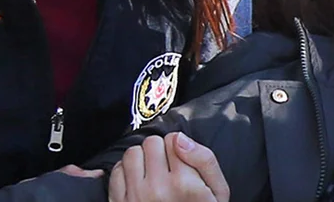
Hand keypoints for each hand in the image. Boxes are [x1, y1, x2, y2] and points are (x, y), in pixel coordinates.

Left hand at [108, 133, 229, 201]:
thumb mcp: (217, 189)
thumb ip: (204, 159)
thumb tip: (179, 137)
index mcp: (184, 183)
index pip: (173, 139)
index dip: (179, 147)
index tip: (182, 161)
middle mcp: (157, 189)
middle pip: (151, 143)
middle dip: (160, 151)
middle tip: (168, 167)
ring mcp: (135, 196)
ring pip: (132, 153)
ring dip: (142, 159)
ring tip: (152, 172)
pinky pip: (116, 171)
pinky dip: (126, 172)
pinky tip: (139, 181)